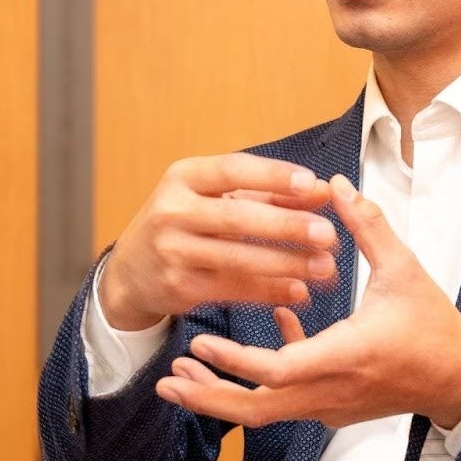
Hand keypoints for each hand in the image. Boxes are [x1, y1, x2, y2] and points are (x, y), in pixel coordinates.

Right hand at [98, 153, 341, 330]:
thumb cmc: (183, 224)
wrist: (132, 272)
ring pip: (238, 258)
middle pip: (237, 217)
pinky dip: (270, 290)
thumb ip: (267, 194)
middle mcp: (172, 211)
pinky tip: (299, 291)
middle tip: (328, 233)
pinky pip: (233, 289)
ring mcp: (172, 252)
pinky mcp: (179, 288)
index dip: (273, 177)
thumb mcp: (213, 197)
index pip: (232, 170)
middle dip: (287, 226)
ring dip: (287, 263)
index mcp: (183, 177)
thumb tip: (323, 191)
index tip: (312, 184)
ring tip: (324, 266)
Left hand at [155, 173, 460, 428]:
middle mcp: (331, 390)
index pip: (276, 369)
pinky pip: (287, 399)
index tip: (200, 341)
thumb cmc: (435, 326)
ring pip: (264, 412)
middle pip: (256, 409)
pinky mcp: (333, 409)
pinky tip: (267, 329)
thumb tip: (337, 185)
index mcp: (346, 354)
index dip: (234, 359)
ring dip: (223, 394)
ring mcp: (330, 406)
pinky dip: (263, 376)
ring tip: (185, 373)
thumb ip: (368, 226)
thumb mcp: (405, 269)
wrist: (460, 380)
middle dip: (208, 395)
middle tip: (167, 378)